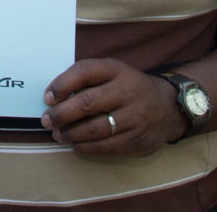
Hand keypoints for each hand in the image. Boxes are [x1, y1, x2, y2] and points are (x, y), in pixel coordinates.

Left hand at [41, 58, 184, 156]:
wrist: (168, 108)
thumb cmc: (129, 88)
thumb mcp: (112, 72)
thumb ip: (86, 78)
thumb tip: (53, 96)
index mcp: (117, 70)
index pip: (84, 72)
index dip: (61, 84)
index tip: (47, 97)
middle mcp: (127, 92)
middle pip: (87, 103)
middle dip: (61, 114)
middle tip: (47, 120)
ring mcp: (134, 117)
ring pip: (94, 129)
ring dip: (70, 134)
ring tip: (59, 134)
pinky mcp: (137, 140)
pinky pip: (105, 146)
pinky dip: (85, 147)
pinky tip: (75, 144)